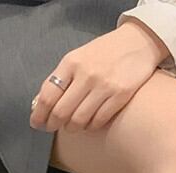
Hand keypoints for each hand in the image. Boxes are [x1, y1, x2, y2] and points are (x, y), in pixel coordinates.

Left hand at [29, 20, 170, 133]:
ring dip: (72, 128)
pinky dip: (90, 126)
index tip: (37, 123)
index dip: (39, 115)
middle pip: (60, 112)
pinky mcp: (120, 96)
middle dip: (53, 125)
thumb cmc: (104, 53)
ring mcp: (104, 85)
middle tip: (54, 127)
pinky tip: (90, 122)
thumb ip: (60, 79)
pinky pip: (98, 122)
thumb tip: (39, 104)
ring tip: (73, 125)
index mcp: (71, 63)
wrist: (138, 42)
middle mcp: (86, 74)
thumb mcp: (78, 58)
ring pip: (78, 121)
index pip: (47, 96)